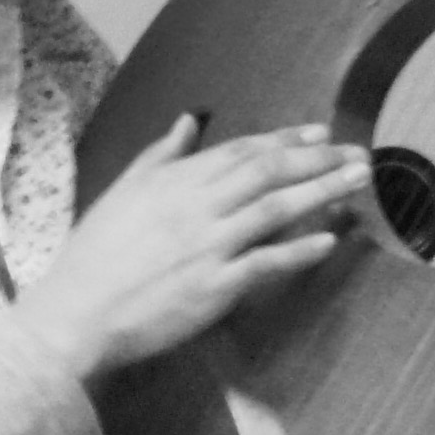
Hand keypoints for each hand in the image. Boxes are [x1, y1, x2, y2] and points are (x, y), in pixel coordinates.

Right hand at [17, 117, 371, 376]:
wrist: (75, 314)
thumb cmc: (94, 256)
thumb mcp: (123, 191)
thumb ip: (160, 154)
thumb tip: (189, 120)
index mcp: (174, 180)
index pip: (241, 150)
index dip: (286, 139)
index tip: (321, 131)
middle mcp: (196, 206)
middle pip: (268, 173)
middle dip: (317, 158)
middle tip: (358, 152)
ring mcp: (207, 246)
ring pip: (275, 209)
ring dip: (322, 192)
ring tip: (358, 182)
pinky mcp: (213, 287)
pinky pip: (265, 263)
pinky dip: (299, 250)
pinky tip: (330, 240)